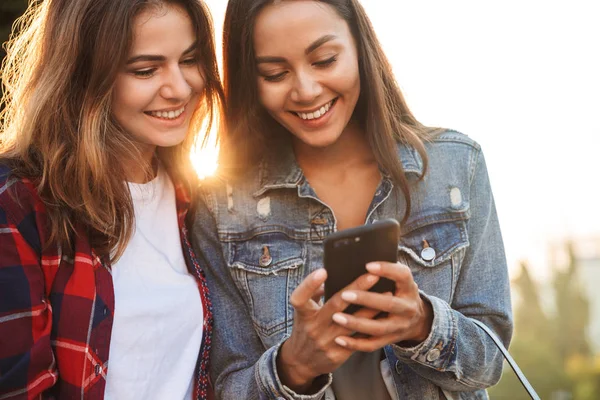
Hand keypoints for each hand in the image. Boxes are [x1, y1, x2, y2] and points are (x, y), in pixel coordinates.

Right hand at [277, 269, 380, 392]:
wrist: (302, 362)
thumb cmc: (305, 328)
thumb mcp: (303, 312)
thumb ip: (314, 293)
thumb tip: (331, 276)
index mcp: (303, 314)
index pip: (300, 298)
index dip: (310, 284)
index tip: (323, 271)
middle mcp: (314, 328)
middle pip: (336, 305)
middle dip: (356, 289)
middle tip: (372, 275)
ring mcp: (327, 342)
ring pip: (353, 322)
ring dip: (372, 307)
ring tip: (387, 293)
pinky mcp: (339, 354)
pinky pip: (359, 338)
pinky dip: (372, 326)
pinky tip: (385, 316)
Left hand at [330, 262, 433, 351]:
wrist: (417, 321)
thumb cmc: (399, 292)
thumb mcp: (400, 280)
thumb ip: (387, 270)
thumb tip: (362, 259)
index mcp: (409, 287)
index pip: (402, 275)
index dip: (387, 270)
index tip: (368, 265)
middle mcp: (408, 308)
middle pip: (389, 304)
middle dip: (366, 299)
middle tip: (345, 294)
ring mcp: (399, 327)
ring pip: (378, 328)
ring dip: (356, 323)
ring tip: (336, 316)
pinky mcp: (390, 340)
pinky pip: (372, 345)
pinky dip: (355, 343)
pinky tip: (339, 339)